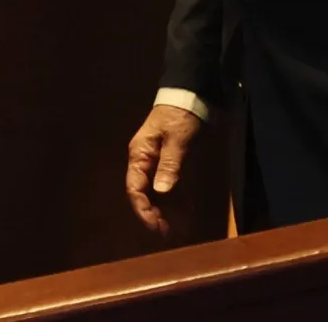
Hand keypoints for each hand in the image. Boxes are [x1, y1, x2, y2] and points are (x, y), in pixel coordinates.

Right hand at [126, 104, 203, 235]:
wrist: (192, 94)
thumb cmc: (181, 114)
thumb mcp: (177, 138)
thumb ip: (170, 164)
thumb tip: (161, 191)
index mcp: (140, 154)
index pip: (135, 188)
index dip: (142, 209)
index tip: (154, 225)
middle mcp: (146, 161)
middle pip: (145, 194)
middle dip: (154, 214)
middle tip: (166, 233)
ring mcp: (158, 162)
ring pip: (158, 192)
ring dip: (165, 210)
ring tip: (175, 229)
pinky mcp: (172, 161)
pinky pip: (171, 186)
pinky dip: (176, 200)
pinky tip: (184, 213)